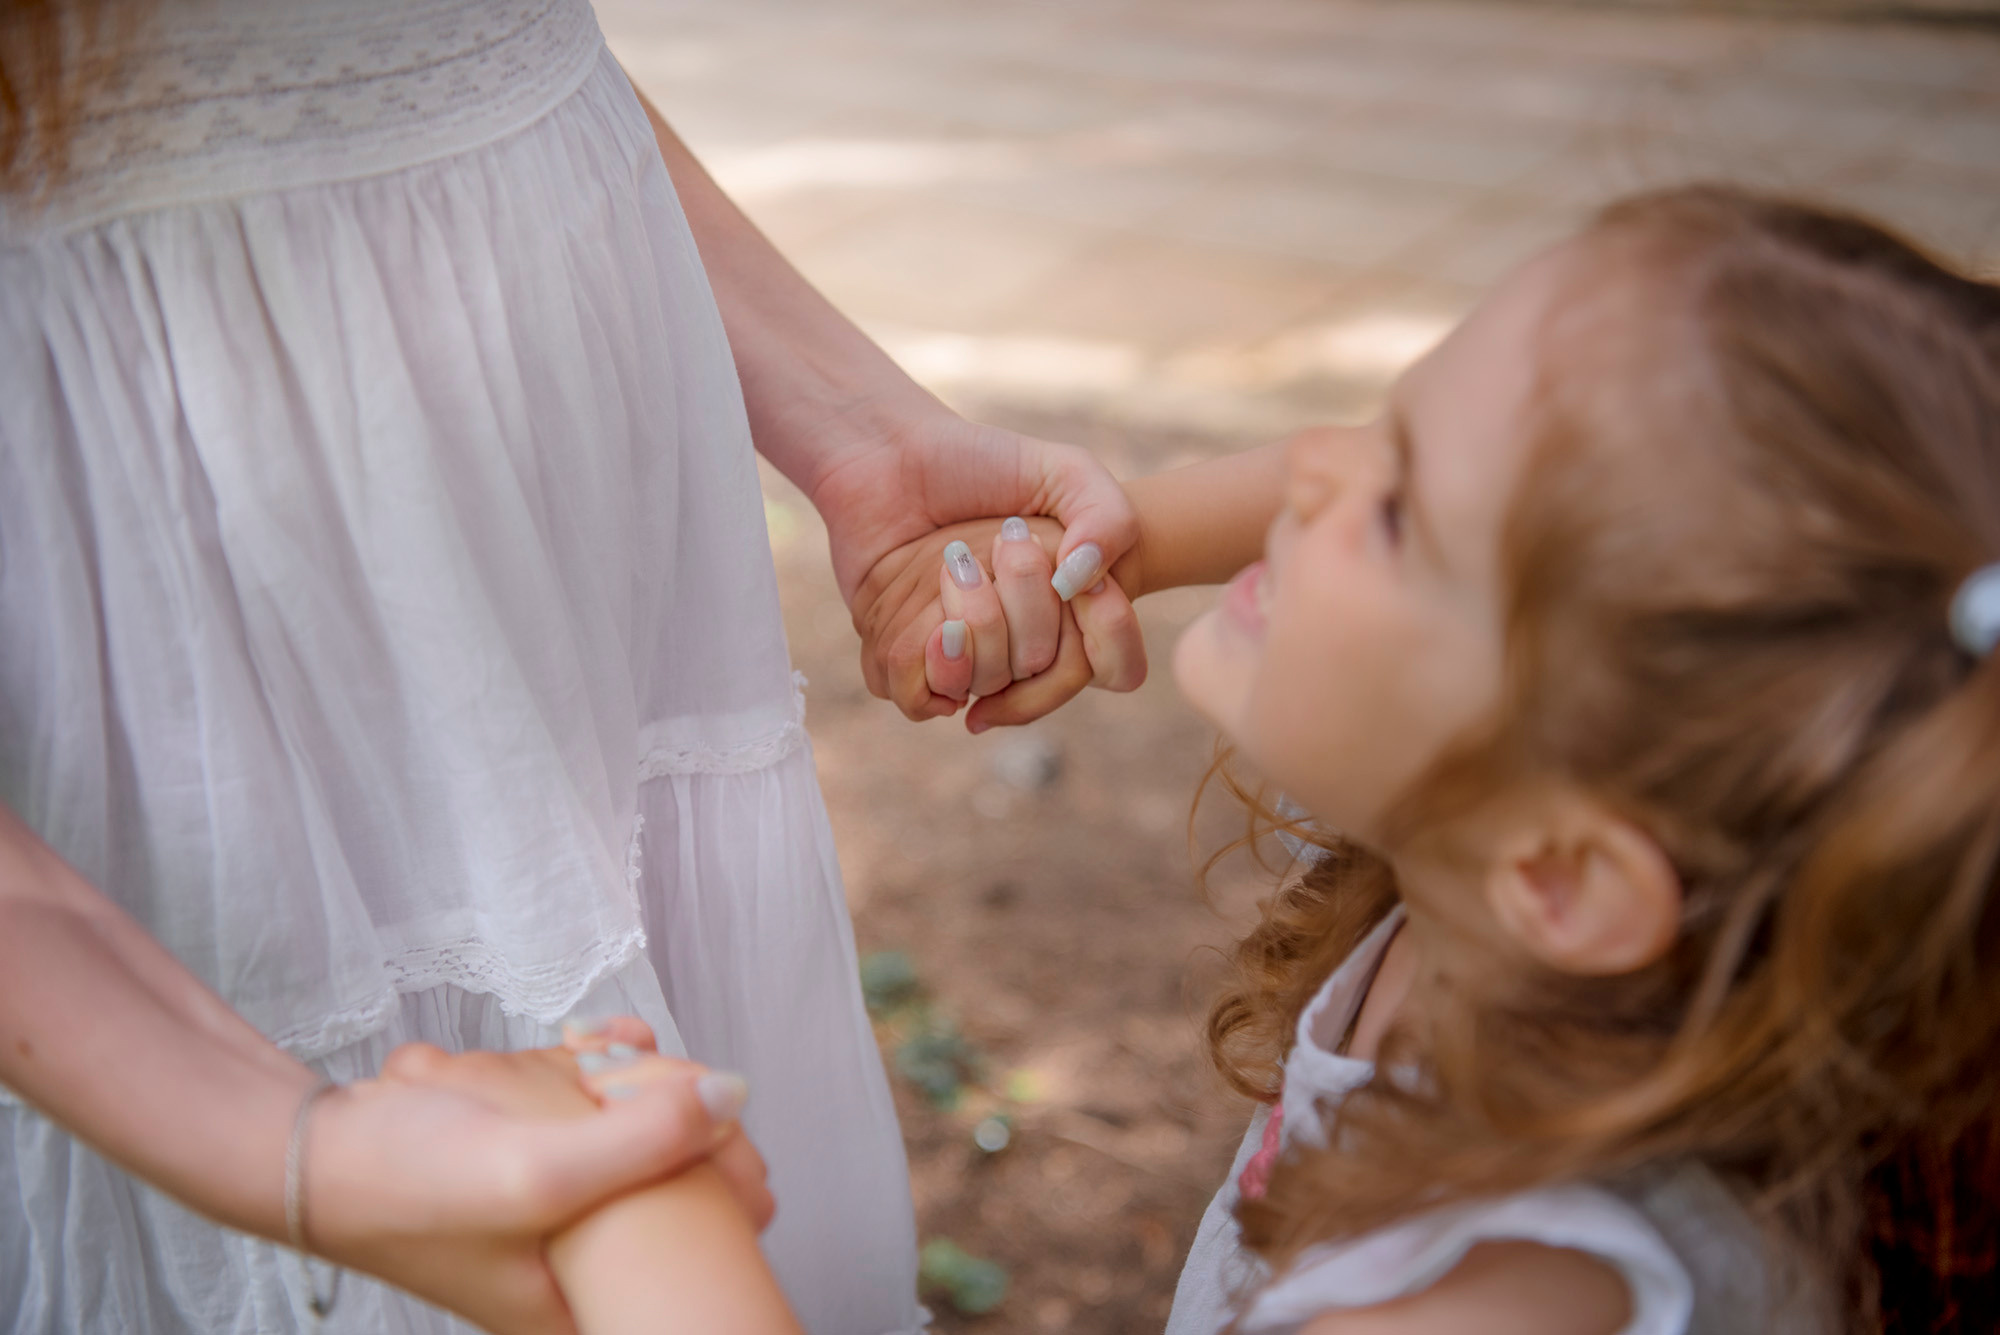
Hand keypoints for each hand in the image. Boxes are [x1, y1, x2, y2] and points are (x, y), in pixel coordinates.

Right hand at [301, 1027, 745, 1334]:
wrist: (299, 1151)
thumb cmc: (403, 1183)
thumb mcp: (540, 1169)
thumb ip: (648, 1138)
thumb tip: (736, 1098)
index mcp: (581, 1307)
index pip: (702, 1246)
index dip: (723, 1171)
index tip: (706, 1115)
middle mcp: (570, 1267)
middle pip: (674, 1184)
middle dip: (671, 1110)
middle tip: (643, 1072)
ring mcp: (549, 1213)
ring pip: (634, 1135)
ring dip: (632, 1080)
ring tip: (600, 1051)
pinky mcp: (524, 1162)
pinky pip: (589, 1111)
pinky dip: (594, 1069)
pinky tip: (584, 1042)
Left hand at [811, 412, 1147, 727]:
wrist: (880, 454)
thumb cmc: (975, 459)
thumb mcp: (1065, 470)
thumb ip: (1107, 519)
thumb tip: (1078, 585)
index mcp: (1068, 609)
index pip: (1117, 668)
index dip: (1111, 634)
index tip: (1080, 580)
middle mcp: (1018, 642)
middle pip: (1046, 672)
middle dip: (1023, 603)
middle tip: (996, 542)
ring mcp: (962, 655)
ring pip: (986, 684)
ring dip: (971, 620)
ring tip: (949, 564)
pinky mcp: (905, 659)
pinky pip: (919, 693)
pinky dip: (915, 649)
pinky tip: (910, 596)